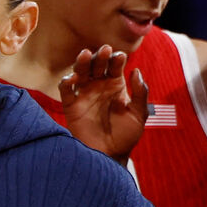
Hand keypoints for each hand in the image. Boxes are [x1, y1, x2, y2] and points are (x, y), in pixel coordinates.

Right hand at [58, 45, 147, 164]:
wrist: (109, 156)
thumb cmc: (126, 136)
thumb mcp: (139, 115)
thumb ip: (140, 93)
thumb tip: (136, 71)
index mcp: (115, 85)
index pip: (114, 66)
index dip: (116, 59)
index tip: (119, 56)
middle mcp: (98, 86)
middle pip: (96, 65)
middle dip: (100, 56)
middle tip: (104, 50)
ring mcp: (83, 94)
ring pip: (80, 72)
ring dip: (82, 62)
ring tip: (85, 54)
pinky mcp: (70, 104)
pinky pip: (66, 89)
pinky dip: (67, 81)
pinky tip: (73, 78)